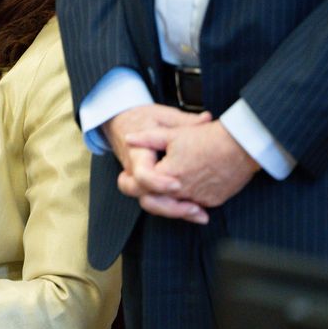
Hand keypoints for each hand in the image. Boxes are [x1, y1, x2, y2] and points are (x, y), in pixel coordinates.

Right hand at [102, 105, 210, 220]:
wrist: (121, 122)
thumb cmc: (142, 118)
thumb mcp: (162, 115)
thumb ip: (184, 121)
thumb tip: (206, 119)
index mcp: (138, 153)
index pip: (142, 174)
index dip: (158, 183)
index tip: (177, 185)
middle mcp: (135, 171)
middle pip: (144, 197)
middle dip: (168, 206)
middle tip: (193, 207)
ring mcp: (139, 181)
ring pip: (150, 204)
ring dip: (173, 211)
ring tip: (198, 213)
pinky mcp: (146, 186)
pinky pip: (157, 202)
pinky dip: (174, 209)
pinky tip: (195, 211)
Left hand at [126, 120, 260, 222]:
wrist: (241, 145)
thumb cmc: (208, 137)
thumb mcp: (173, 133)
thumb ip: (148, 138)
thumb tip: (129, 139)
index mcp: (168, 175)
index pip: (144, 188)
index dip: (139, 181)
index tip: (138, 175)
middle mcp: (182, 191)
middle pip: (158, 202)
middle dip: (153, 194)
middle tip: (151, 186)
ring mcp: (199, 198)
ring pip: (177, 206)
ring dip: (172, 198)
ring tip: (171, 184)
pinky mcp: (213, 201)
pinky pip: (196, 204)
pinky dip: (191, 198)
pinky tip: (192, 184)